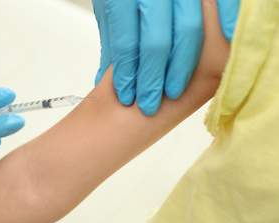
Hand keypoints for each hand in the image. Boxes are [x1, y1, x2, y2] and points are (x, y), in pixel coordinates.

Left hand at [92, 0, 239, 114]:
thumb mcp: (111, 7)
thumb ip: (113, 40)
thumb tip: (103, 80)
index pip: (127, 43)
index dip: (127, 74)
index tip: (127, 96)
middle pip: (157, 42)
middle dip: (152, 80)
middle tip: (148, 104)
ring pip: (188, 29)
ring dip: (182, 67)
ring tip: (174, 91)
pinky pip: (221, 3)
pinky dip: (227, 24)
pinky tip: (222, 48)